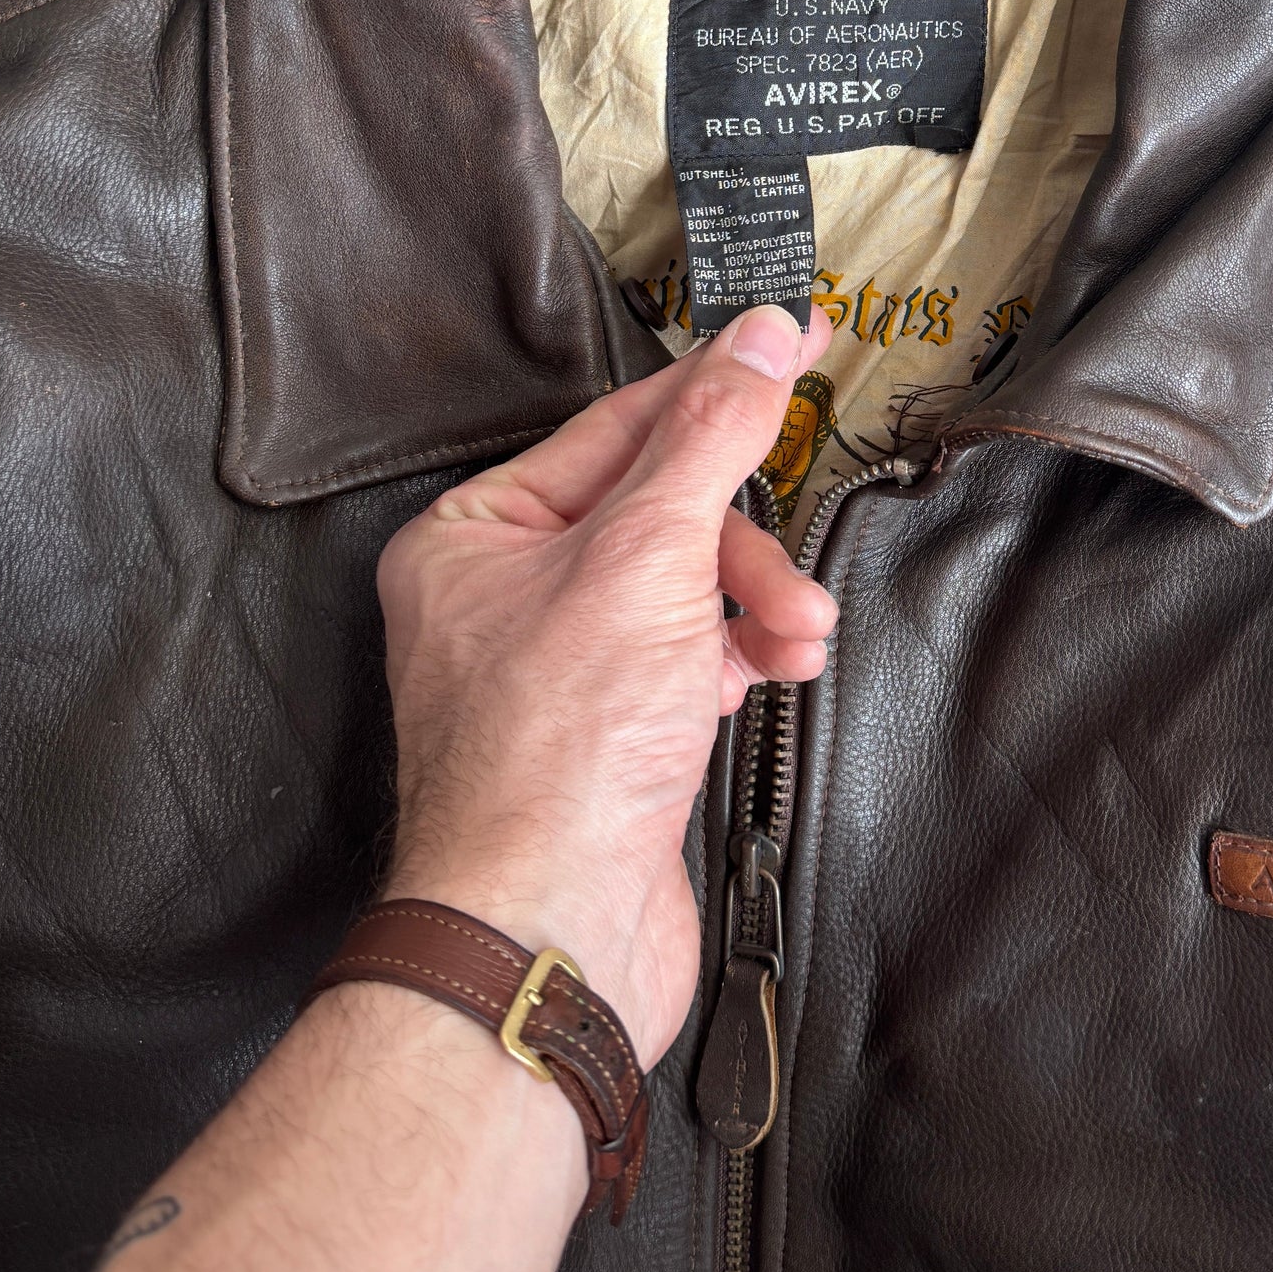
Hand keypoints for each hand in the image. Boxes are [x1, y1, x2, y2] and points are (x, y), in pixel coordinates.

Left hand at [374, 302, 837, 1067]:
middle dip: (742, 542)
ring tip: (796, 641)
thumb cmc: (555, 757)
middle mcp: (502, 595)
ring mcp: (557, 670)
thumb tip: (764, 337)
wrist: (553, 934)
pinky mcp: (609, 735)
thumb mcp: (648, 555)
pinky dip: (744, 656)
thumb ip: (713, 435)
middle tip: (790, 579)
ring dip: (757, 602)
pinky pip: (691, 655)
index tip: (799, 342)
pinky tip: (778, 671)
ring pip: (685, 587)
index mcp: (473, 534)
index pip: (615, 425)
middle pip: (661, 511)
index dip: (716, 389)